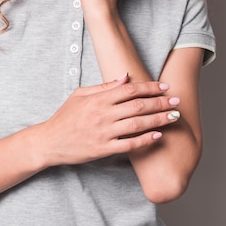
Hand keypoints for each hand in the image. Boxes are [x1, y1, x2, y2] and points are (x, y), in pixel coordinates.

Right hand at [40, 74, 179, 165]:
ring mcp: (104, 132)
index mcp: (98, 99)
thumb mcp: (80, 94)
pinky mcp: (103, 149)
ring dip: (158, 120)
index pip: (130, 89)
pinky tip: (158, 135)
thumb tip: (125, 76)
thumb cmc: (65, 116)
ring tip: (174, 117)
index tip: (165, 86)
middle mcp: (103, 114)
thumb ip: (104, 86)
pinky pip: (129, 144)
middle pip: (138, 105)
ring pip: (137, 124)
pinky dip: (145, 140)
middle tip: (176, 101)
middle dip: (160, 103)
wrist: (49, 141)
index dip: (150, 87)